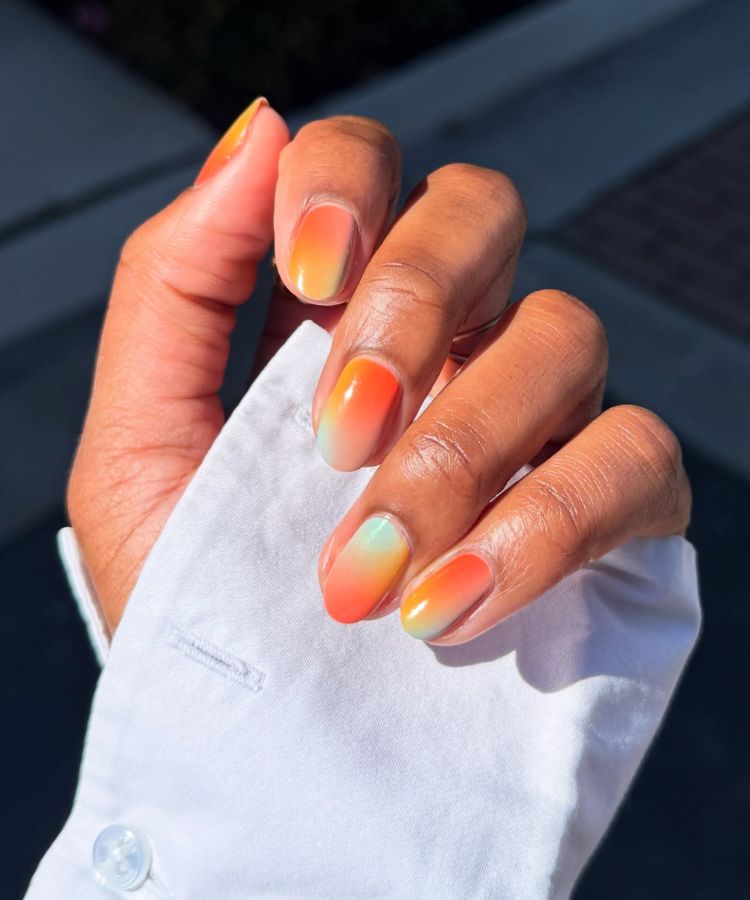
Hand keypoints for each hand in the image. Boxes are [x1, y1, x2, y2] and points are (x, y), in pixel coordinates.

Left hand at [67, 99, 690, 639]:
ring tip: (365, 571)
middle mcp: (447, 347)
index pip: (369, 167)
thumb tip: (254, 135)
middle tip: (341, 431)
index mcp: (330, 318)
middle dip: (414, 304)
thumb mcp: (137, 451)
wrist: (264, 768)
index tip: (310, 273)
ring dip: (459, 448)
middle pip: (484, 213)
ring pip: (565, 332)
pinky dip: (547, 521)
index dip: (348, 183)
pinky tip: (451, 606)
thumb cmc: (195, 613)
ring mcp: (537, 421)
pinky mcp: (614, 509)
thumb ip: (174, 289)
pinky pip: (637, 454)